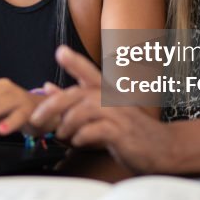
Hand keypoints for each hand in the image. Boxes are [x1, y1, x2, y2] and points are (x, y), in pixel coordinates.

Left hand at [31, 46, 166, 173]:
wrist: (163, 149)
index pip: (89, 72)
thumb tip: (47, 87)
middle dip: (52, 106)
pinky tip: (78, 142)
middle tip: (36, 119)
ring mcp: (119, 115)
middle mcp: (113, 99)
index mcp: (108, 92)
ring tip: (62, 135)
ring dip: (66, 125)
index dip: (75, 61)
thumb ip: (74, 101)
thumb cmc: (130, 130)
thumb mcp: (102, 113)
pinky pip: (95, 131)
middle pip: (77, 94)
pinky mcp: (122, 133)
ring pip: (83, 111)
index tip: (60, 51)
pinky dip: (81, 137)